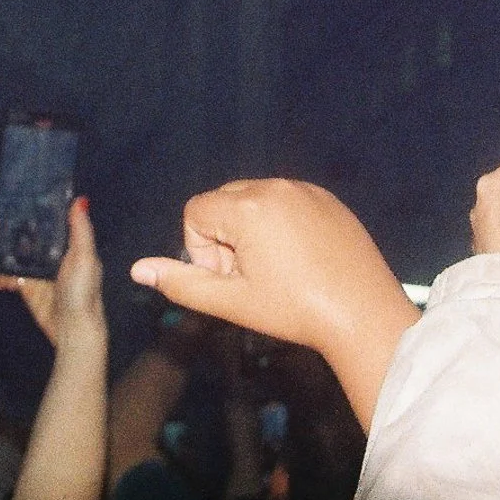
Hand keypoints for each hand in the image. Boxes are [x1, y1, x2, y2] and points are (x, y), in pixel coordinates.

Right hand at [0, 198, 106, 350]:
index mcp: (64, 240)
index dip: (20, 208)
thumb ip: (80, 230)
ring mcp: (36, 268)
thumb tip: (79, 200)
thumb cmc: (81, 290)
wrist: (73, 329)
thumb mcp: (85, 258)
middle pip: (19, 232)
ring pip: (9, 253)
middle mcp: (48, 251)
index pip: (39, 217)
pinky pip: (6, 277)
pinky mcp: (27, 286)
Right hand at [130, 180, 410, 360]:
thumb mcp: (231, 301)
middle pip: (224, 201)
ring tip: (276, 271)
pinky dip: (282, 225)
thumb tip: (138, 270)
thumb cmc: (293, 310)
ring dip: (252, 231)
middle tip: (252, 278)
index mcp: (246, 207)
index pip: (196, 212)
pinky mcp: (328, 200)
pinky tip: (300, 262)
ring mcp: (306, 190)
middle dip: (225, 238)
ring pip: (256, 200)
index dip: (201, 250)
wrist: (361, 313)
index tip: (229, 278)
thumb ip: (182, 283)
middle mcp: (275, 187)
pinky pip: (288, 201)